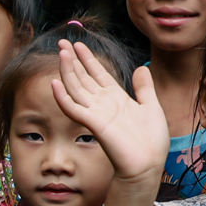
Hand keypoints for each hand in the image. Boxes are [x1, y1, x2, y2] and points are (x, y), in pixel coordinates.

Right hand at [51, 40, 166, 183]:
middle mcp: (103, 104)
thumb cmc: (151, 141)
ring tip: (61, 53)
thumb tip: (142, 67)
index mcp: (116, 98)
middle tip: (61, 42)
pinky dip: (63, 97)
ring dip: (67, 71)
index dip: (87, 59)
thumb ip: (144, 88)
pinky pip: (73, 109)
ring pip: (76, 88)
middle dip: (72, 60)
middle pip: (83, 77)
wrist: (148, 163)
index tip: (78, 44)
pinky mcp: (93, 124)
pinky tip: (54, 83)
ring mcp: (96, 113)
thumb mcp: (151, 106)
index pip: (97, 74)